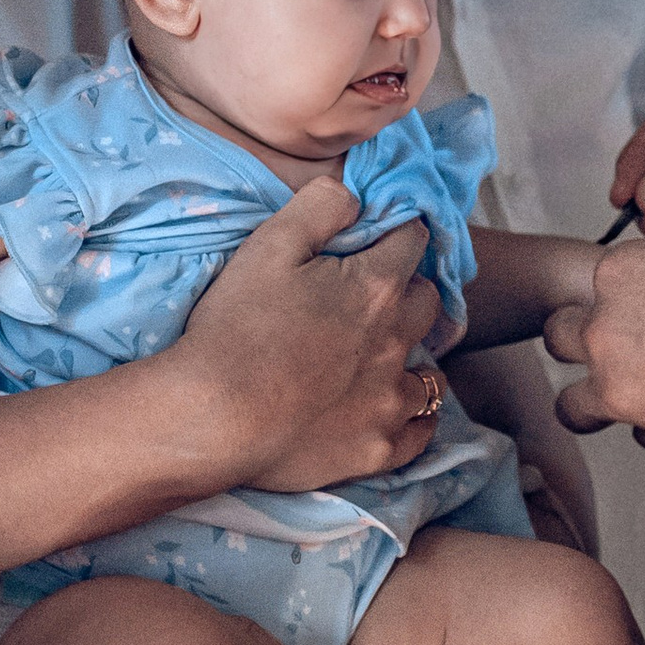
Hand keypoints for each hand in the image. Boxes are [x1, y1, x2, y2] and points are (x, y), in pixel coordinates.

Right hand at [152, 176, 443, 492]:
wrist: (213, 418)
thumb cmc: (235, 327)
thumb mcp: (268, 246)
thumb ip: (319, 207)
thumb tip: (355, 195)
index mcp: (376, 287)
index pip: (412, 241)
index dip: (396, 233)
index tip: (379, 238)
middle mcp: (396, 342)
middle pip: (427, 303)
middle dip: (408, 292)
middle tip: (374, 298)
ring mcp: (390, 400)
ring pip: (431, 372)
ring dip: (414, 358)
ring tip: (385, 359)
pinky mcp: (378, 449)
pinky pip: (421, 430)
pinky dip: (416, 417)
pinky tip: (399, 410)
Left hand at [543, 226, 644, 453]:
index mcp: (624, 271)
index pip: (597, 281)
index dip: (624, 294)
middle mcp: (606, 326)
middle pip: (560, 335)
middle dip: (585, 341)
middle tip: (625, 347)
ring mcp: (619, 384)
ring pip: (570, 402)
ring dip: (593, 400)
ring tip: (626, 398)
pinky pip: (635, 433)